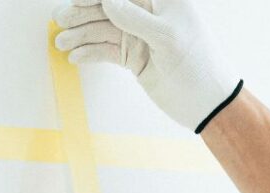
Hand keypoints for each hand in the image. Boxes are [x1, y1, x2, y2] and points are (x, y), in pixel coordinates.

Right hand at [53, 0, 242, 133]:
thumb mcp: (167, 37)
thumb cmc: (198, 66)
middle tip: (60, 20)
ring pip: (103, 29)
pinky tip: (75, 57)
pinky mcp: (134, 58)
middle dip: (83, 12)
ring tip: (60, 43)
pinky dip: (91, 53)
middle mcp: (149, 15)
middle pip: (108, 7)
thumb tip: (107, 1)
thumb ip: (135, 18)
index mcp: (163, 0)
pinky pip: (107, 50)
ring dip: (81, 35)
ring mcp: (140, 36)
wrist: (209, 104)